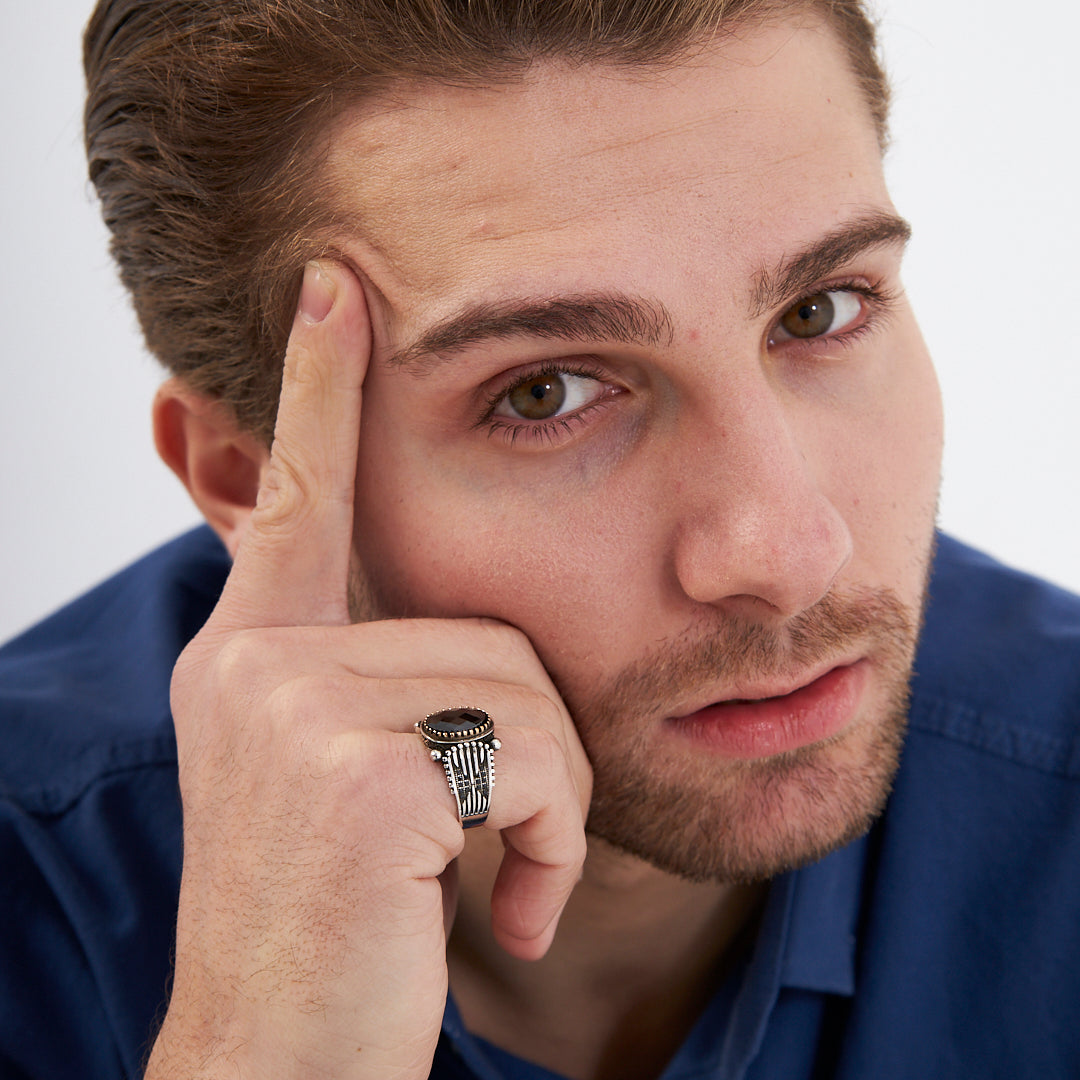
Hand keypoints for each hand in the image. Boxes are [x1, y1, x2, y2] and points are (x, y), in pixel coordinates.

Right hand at [145, 261, 591, 1078]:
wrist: (280, 1062)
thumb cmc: (338, 921)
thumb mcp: (345, 781)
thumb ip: (380, 682)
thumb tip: (463, 632)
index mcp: (253, 654)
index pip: (297, 490)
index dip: (315, 382)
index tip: (335, 283)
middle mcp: (255, 663)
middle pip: (487, 627)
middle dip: (530, 746)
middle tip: (496, 841)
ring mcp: (296, 713)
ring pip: (525, 693)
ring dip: (546, 802)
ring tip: (495, 878)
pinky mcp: (361, 777)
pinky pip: (534, 761)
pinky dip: (551, 844)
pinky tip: (503, 914)